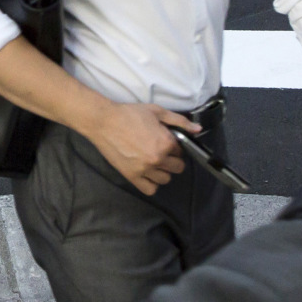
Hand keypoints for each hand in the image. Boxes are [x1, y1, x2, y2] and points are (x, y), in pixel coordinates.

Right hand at [82, 102, 201, 194]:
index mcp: (166, 142)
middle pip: (177, 168)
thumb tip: (198, 130)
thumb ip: (179, 121)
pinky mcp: (132, 176)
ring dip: (163, 172)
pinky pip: (150, 189)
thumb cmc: (130, 114)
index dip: (175, 146)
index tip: (166, 141)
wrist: (104, 122)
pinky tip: (148, 174)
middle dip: (173, 160)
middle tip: (162, 152)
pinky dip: (152, 184)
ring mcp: (145, 169)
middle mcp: (158, 158)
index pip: (181, 151)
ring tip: (154, 163)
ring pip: (165, 180)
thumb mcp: (156, 111)